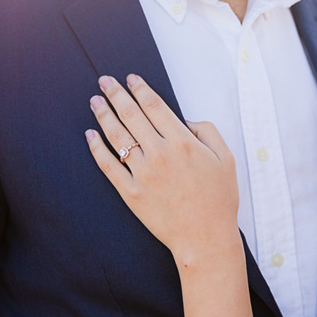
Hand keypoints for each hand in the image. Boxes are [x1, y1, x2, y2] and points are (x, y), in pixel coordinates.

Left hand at [85, 75, 240, 263]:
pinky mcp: (130, 192)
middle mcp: (159, 153)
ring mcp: (142, 173)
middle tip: (104, 80)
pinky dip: (96, 148)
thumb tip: (184, 120)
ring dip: (103, 115)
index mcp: (182, 142)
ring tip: (94, 101)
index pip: (154, 107)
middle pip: (131, 116)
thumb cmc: (219, 199)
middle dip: (116, 94)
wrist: (205, 238)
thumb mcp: (225, 159)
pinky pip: (108, 166)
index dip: (140, 89)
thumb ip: (207, 132)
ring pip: (117, 137)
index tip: (131, 78)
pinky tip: (90, 135)